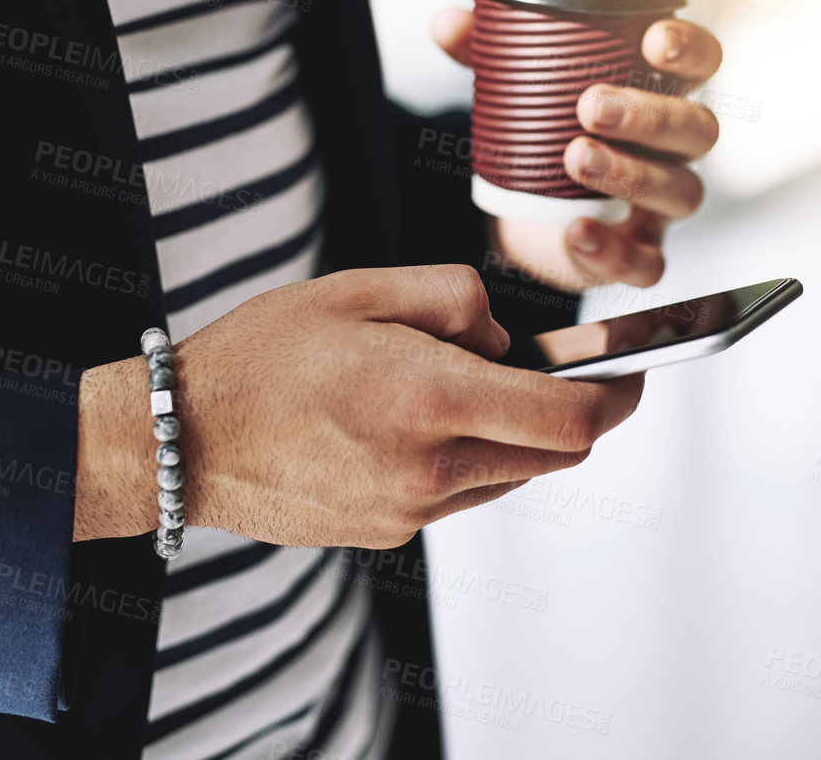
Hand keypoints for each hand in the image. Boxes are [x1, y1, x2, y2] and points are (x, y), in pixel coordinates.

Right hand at [74, 265, 644, 547]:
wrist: (182, 439)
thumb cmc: (264, 352)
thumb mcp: (362, 287)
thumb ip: (456, 300)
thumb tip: (506, 339)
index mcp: (428, 398)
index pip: (569, 417)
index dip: (620, 394)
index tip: (638, 371)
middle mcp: (429, 467)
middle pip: (555, 455)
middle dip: (578, 413)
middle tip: (569, 370)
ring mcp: (410, 511)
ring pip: (511, 475)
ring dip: (518, 433)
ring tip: (461, 383)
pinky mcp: (389, 532)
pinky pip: (463, 494)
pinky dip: (471, 456)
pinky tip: (420, 418)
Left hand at [433, 8, 723, 290]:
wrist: (525, 212)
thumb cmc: (543, 133)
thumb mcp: (517, 87)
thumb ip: (489, 52)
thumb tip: (448, 24)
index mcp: (658, 93)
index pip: (702, 62)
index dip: (689, 49)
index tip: (653, 41)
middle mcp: (673, 149)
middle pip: (697, 129)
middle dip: (649, 115)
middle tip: (590, 106)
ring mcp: (662, 205)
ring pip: (682, 192)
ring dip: (632, 174)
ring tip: (576, 158)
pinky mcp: (638, 253)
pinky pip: (648, 263)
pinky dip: (614, 251)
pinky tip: (577, 232)